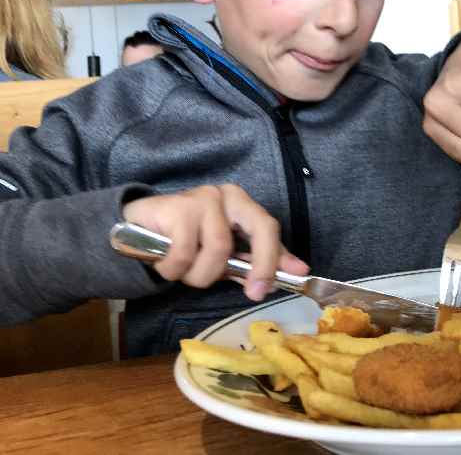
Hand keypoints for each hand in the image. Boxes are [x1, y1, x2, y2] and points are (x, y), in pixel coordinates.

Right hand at [122, 184, 308, 300]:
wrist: (134, 231)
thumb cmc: (185, 242)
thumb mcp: (225, 255)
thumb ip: (258, 261)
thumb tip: (298, 270)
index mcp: (242, 203)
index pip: (269, 227)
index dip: (276, 258)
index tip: (272, 287)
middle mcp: (225, 195)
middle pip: (258, 229)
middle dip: (259, 266)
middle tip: (251, 293)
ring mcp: (201, 198)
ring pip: (218, 251)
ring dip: (201, 275)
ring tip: (185, 272)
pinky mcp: (176, 207)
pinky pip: (185, 254)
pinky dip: (174, 270)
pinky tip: (164, 263)